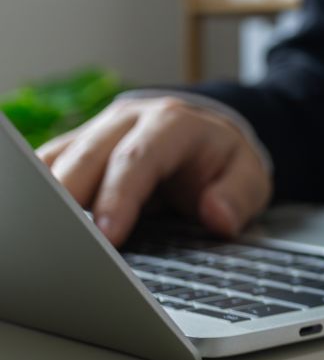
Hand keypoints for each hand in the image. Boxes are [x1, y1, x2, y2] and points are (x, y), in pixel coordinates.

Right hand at [36, 97, 270, 245]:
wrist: (208, 133)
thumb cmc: (223, 160)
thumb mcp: (250, 176)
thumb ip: (239, 195)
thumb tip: (217, 216)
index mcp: (173, 123)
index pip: (139, 157)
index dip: (120, 196)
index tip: (109, 236)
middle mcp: (129, 120)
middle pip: (88, 155)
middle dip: (70, 197)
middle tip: (60, 239)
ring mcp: (98, 131)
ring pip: (60, 157)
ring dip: (48, 194)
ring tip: (42, 232)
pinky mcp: (78, 147)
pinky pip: (49, 165)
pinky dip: (41, 191)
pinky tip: (36, 218)